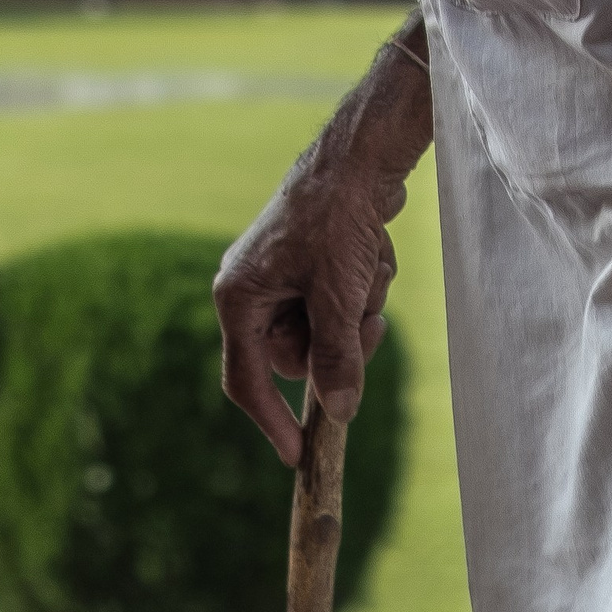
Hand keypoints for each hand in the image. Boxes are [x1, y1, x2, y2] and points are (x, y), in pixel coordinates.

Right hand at [214, 137, 407, 468]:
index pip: (246, 380)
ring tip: (369, 268)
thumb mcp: (337, 297)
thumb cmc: (335, 218)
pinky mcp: (316, 264)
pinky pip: (343, 300)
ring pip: (329, 330)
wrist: (361, 156)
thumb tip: (339, 413)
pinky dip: (364, 284)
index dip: (272, 421)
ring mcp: (286, 276)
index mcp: (239, 298)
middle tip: (369, 324)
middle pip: (298, 358)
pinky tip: (372, 249)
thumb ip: (335, 360)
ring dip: (359, 308)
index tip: (299, 455)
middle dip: (340, 342)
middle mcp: (255, 289)